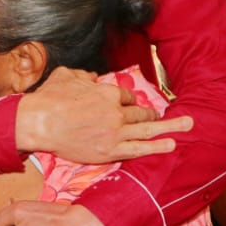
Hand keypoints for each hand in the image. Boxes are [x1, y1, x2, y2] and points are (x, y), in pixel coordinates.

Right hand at [15, 67, 192, 162]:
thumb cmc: (48, 99)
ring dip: (169, 127)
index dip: (128, 102)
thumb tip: (90, 76)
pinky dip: (157, 147)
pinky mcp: (110, 150)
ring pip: (147, 130)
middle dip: (153, 116)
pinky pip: (139, 149)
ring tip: (187, 125)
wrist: (38, 122)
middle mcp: (116, 111)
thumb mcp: (65, 76)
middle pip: (141, 113)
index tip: (130, 107)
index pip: (126, 97)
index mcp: (106, 92)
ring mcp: (115, 131)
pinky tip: (171, 144)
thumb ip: (82, 75)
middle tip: (166, 117)